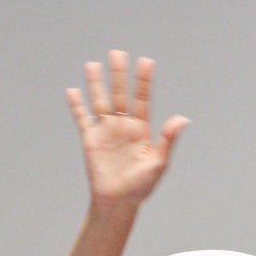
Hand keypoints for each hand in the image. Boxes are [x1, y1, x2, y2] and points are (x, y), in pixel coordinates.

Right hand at [67, 49, 188, 209]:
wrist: (118, 202)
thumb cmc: (141, 186)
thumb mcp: (158, 162)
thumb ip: (168, 140)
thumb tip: (182, 119)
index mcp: (141, 130)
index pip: (142, 99)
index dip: (143, 81)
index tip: (145, 61)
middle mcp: (123, 126)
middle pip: (120, 94)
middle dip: (119, 74)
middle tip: (117, 53)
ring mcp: (106, 131)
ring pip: (100, 101)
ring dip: (96, 84)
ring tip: (93, 64)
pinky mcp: (91, 140)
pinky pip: (82, 119)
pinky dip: (77, 106)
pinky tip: (72, 90)